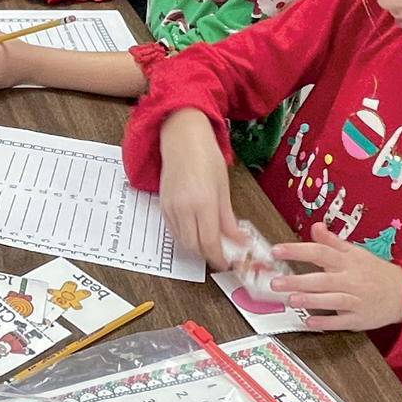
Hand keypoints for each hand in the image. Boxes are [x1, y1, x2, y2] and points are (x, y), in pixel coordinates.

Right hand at [157, 109, 240, 268]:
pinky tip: (196, 230)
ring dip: (197, 247)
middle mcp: (183, 208)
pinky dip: (185, 236)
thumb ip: (228, 220)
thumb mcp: (223, 190)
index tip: (228, 262)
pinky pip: (173, 231)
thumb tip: (239, 240)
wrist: (182, 140)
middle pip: (194, 246)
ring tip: (211, 242)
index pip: (209, 243)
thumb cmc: (205, 157)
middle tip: (222, 254)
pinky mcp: (162, 206)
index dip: (219, 258)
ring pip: (182, 241)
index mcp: (202, 203)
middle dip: (208, 255)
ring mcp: (170, 208)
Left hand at [270, 222, 401, 330]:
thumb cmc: (375, 272)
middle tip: (275, 283)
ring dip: (311, 301)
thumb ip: (332, 242)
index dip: (298, 250)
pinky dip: (326, 322)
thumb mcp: (355, 252)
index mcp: (347, 262)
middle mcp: (351, 280)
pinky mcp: (360, 319)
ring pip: (331, 301)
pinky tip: (310, 322)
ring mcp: (356, 301)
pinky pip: (341, 321)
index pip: (320, 252)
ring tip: (291, 300)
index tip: (277, 250)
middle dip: (298, 281)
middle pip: (322, 279)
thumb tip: (315, 226)